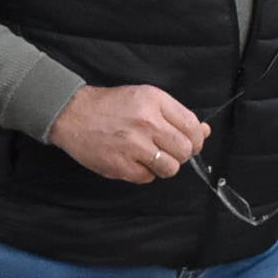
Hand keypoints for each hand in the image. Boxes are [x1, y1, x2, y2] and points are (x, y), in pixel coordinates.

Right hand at [47, 84, 207, 183]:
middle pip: (184, 150)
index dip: (196, 139)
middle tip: (166, 150)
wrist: (73, 114)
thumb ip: (175, 115)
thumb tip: (204, 131)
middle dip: (179, 154)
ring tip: (149, 157)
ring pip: (170, 168)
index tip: (190, 143)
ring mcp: (134, 145)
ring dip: (163, 166)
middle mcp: (147, 122)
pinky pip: (147, 178)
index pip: (192, 126)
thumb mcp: (145, 98)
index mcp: (154, 101)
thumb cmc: (110, 106)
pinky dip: (144, 173)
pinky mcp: (121, 165)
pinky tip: (132, 160)